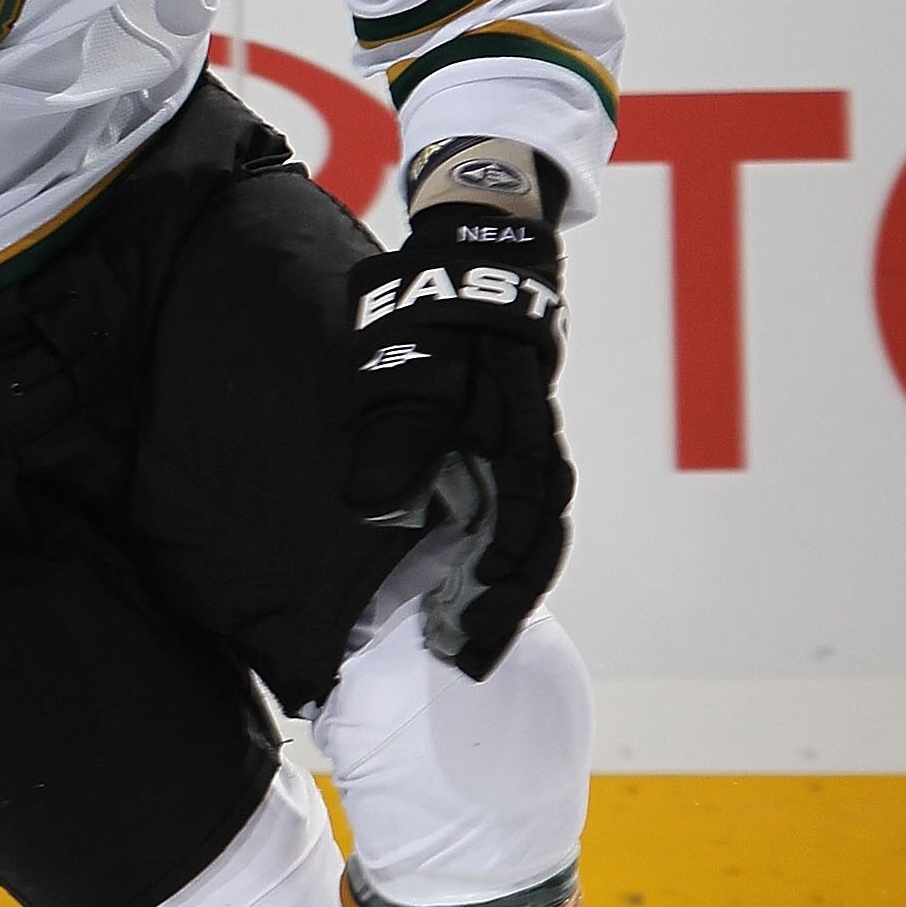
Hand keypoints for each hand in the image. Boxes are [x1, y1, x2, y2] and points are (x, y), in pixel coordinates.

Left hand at [345, 139, 571, 681]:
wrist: (480, 248)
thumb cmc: (442, 307)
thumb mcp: (410, 365)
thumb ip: (396, 437)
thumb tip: (372, 510)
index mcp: (521, 446)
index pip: (523, 543)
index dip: (497, 602)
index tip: (463, 650)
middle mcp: (533, 452)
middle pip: (533, 547)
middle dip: (501, 606)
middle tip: (461, 658)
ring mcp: (524, 442)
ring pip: (524, 527)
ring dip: (495, 577)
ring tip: (456, 625)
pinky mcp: (506, 431)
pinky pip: (507, 501)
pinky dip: (488, 541)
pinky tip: (456, 563)